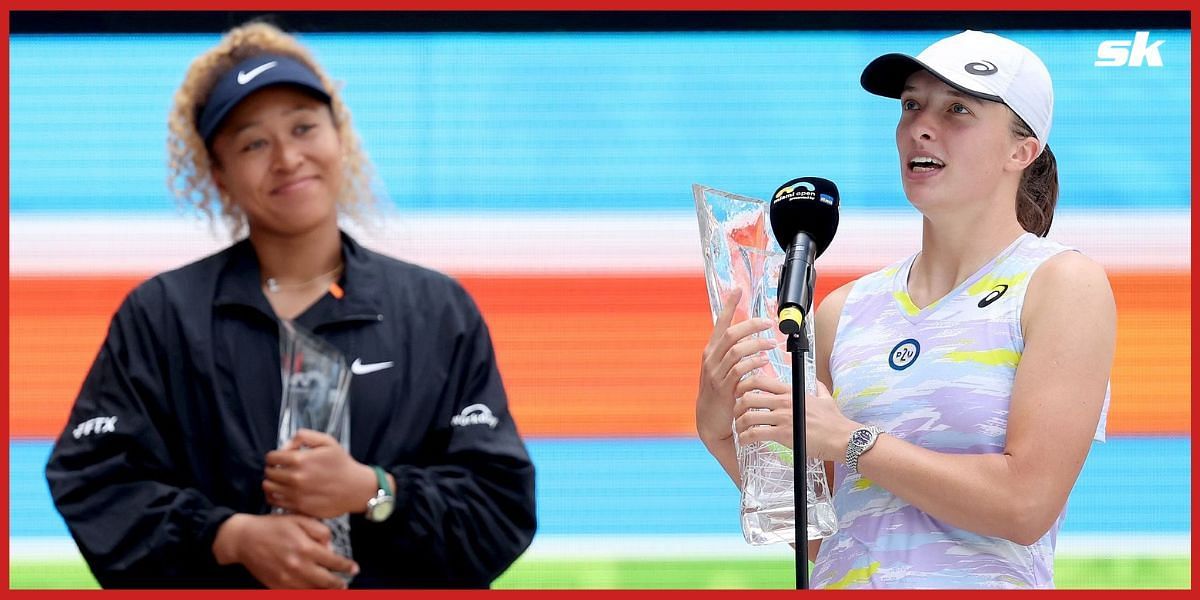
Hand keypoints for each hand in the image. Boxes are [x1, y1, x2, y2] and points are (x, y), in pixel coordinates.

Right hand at [212, 513, 358, 588]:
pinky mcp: (276, 586)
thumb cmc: (273, 526)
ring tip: (333, 590)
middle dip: (339, 584)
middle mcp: (298, 566)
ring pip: (313, 591)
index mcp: (305, 548)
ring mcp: (286, 579)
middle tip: (345, 585)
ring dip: (325, 592)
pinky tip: (313, 591)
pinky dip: (307, 594)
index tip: (354, 569)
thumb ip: (320, 530)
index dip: (346, 567)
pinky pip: (296, 594)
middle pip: (326, 581)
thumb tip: (331, 546)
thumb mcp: (299, 519)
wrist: (244, 539)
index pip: (334, 562)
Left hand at [263, 429, 376, 518]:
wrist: (356, 488)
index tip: (280, 459)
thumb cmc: (341, 464)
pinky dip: (275, 496)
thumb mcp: (327, 441)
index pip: (271, 458)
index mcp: (300, 459)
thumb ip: (303, 436)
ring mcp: (296, 495)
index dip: (274, 457)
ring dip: (272, 483)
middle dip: (273, 469)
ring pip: (268, 488)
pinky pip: (275, 502)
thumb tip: (285, 446)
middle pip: (268, 473)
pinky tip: (283, 492)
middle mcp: (295, 478)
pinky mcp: (298, 507)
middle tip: (282, 470)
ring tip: (281, 481)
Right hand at [696, 288, 776, 446]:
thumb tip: (751, 338)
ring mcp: (715, 373)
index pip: (720, 323)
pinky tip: (764, 361)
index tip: (737, 290)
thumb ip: (733, 354)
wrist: (709, 419)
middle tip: (768, 323)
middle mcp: (710, 358)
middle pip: (731, 334)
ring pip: (736, 350)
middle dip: (751, 325)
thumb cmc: (721, 392)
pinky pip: (739, 370)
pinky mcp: (723, 387)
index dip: (728, 306)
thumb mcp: (723, 369)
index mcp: (711, 350)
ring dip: (757, 344)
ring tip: (772, 344)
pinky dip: (753, 363)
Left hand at [733, 375, 857, 462]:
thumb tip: (818, 384)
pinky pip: (755, 433)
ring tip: (740, 430)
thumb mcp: (827, 399)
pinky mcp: (783, 434)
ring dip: (739, 424)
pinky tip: (745, 441)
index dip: (743, 385)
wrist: (843, 439)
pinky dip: (745, 438)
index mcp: (791, 392)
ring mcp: (783, 418)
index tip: (739, 394)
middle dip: (736, 406)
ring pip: (748, 415)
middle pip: (747, 396)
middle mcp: (784, 402)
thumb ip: (819, 389)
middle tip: (736, 414)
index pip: (759, 380)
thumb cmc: (835, 422)